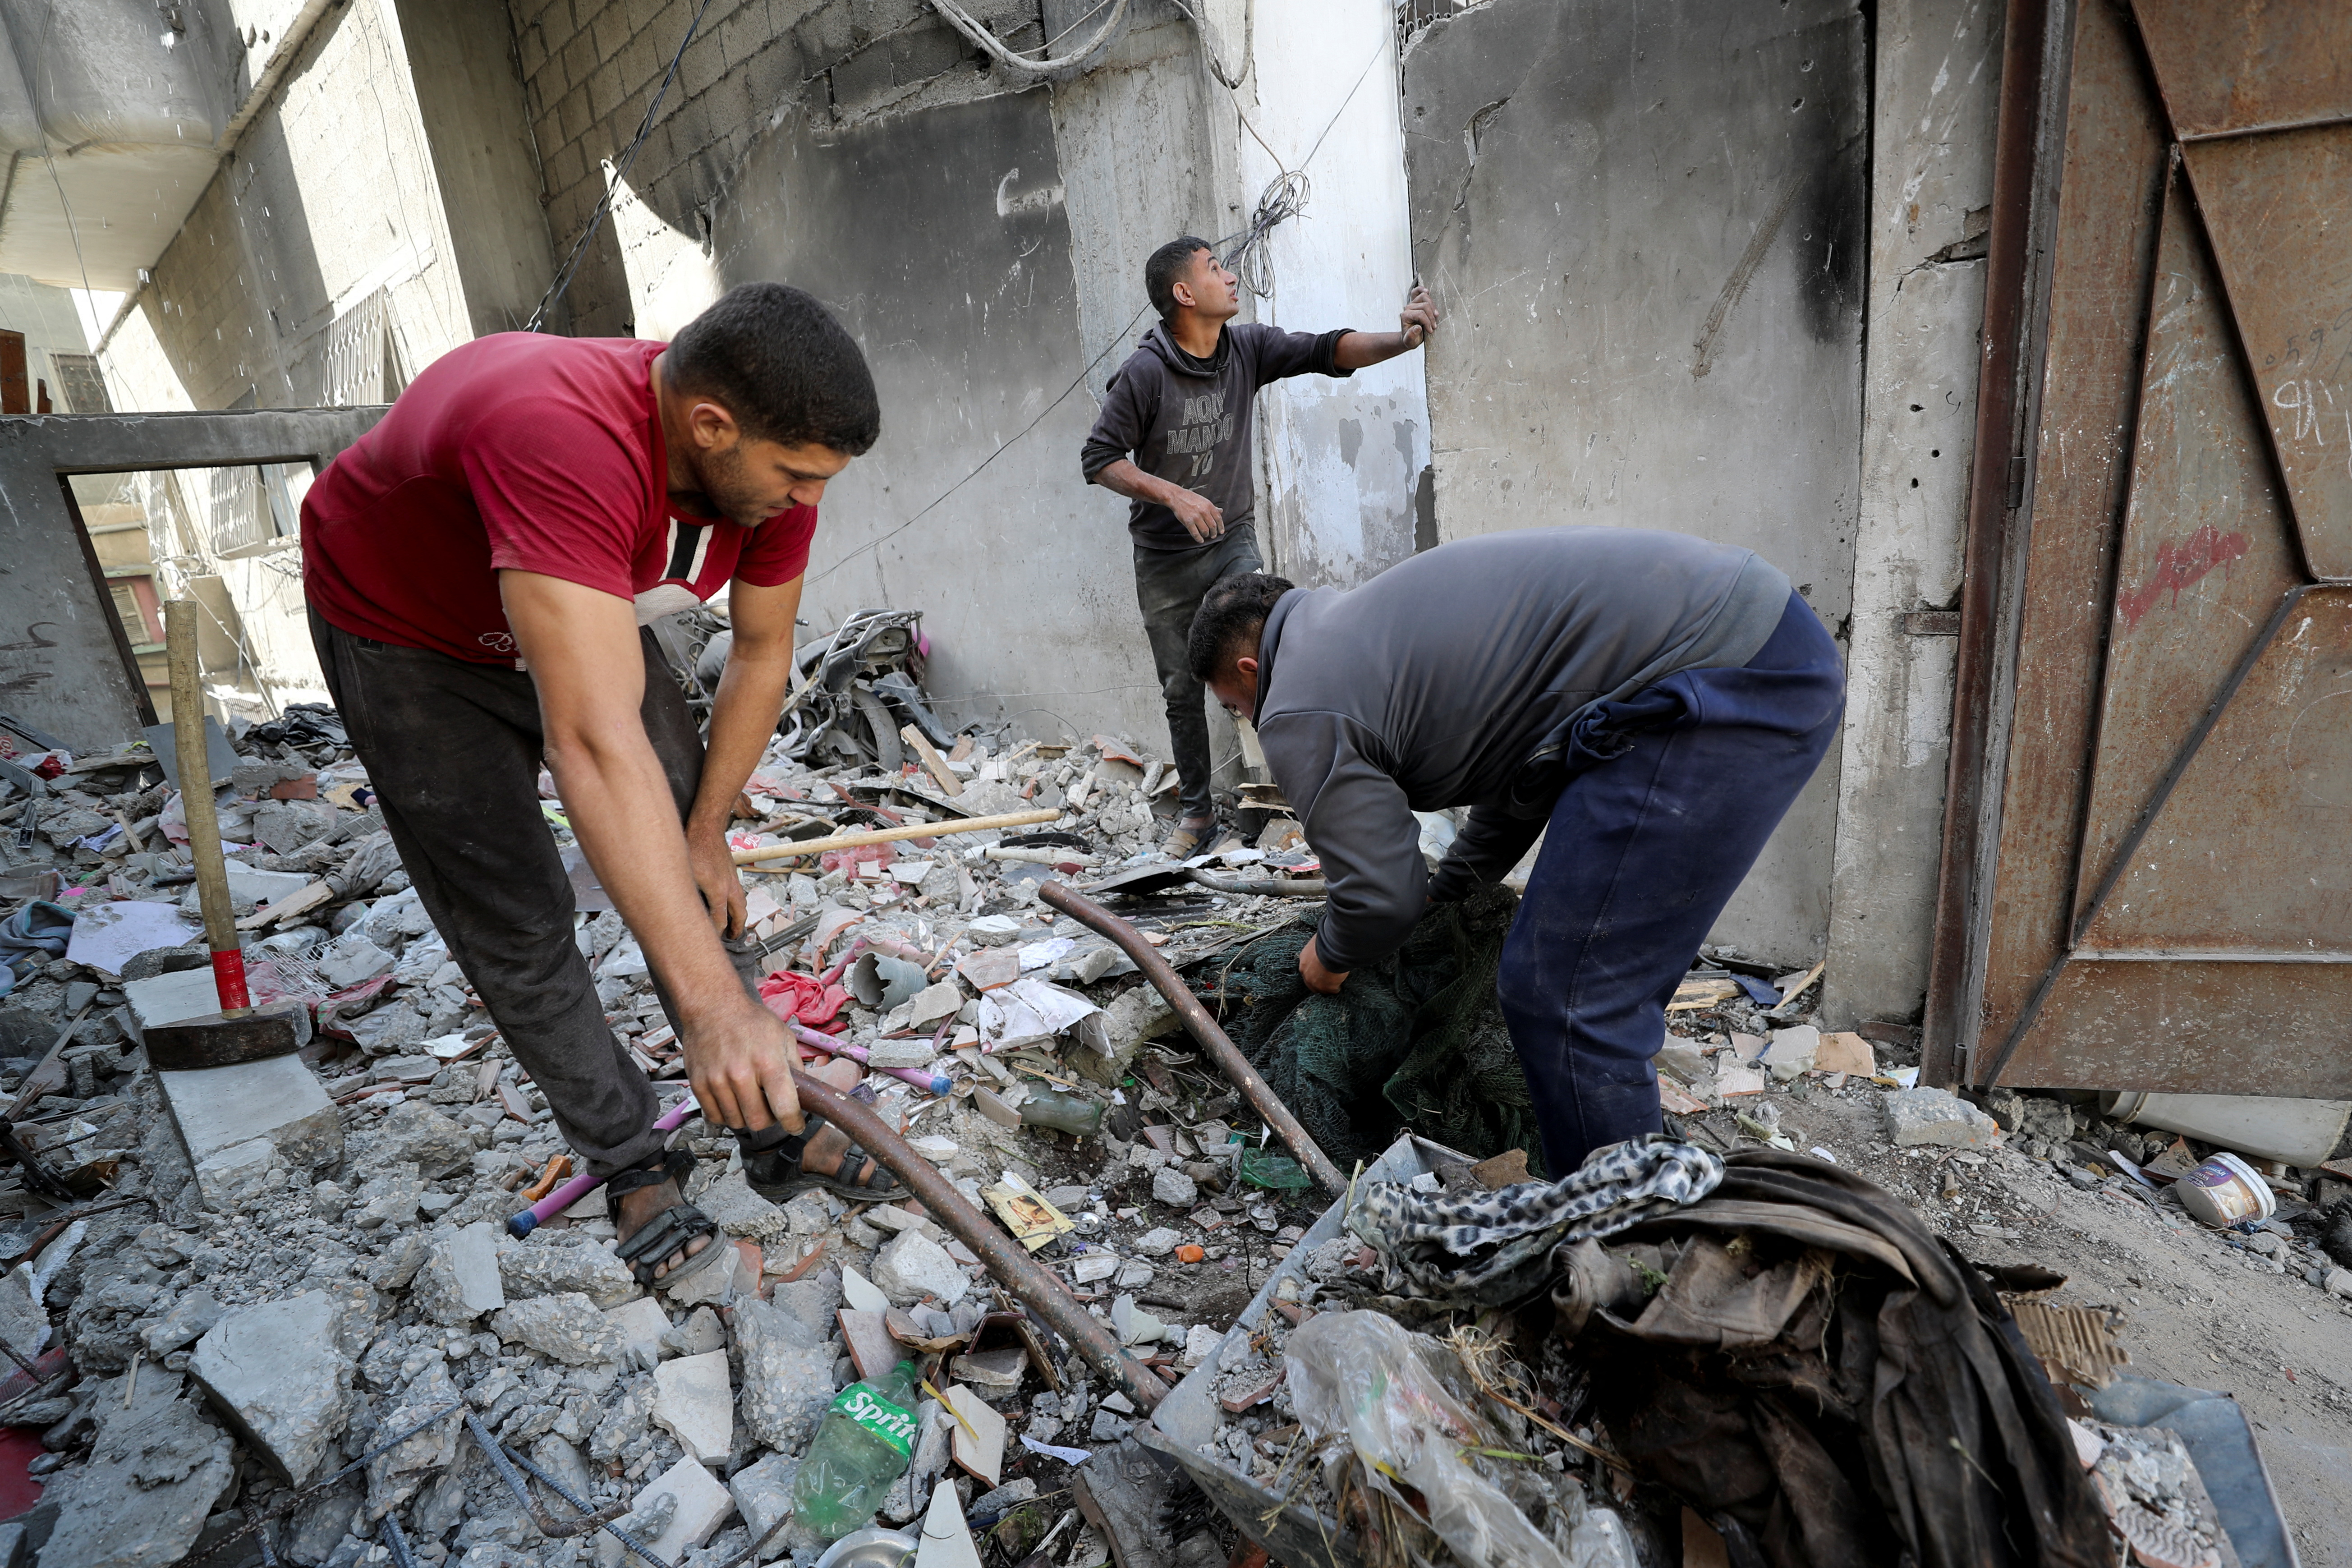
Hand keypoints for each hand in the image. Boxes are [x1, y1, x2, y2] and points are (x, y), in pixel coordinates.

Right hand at [683, 998, 803, 1133]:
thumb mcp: (783, 1037)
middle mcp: (741, 1074)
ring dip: (747, 1117)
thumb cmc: (751, 1021)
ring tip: (750, 1099)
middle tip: (770, 1108)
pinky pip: (715, 1116)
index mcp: (768, 1062)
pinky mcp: (699, 1084)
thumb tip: (805, 1094)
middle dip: (769, 1120)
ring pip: (736, 1122)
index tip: (795, 1125)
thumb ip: (795, 1067)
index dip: (794, 1123)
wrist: (712, 1007)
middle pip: (758, 1122)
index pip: (784, 1107)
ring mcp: (717, 1080)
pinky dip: (727, 1114)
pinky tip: (733, 1099)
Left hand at [687, 822, 747, 937]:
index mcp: (718, 891)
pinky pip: (739, 892)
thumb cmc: (693, 846)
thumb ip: (684, 894)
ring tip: (736, 923)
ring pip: (741, 902)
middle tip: (733, 937)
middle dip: (737, 928)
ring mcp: (732, 878)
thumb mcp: (685, 873)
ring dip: (740, 915)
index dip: (716, 932)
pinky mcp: (731, 871)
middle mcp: (729, 887)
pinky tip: (731, 901)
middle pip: (739, 914)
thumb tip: (675, 909)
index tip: (712, 939)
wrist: (707, 828)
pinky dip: (738, 902)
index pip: (720, 919)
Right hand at [1169, 487, 1224, 543]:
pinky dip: (1199, 539)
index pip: (1218, 518)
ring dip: (1206, 535)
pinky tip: (1200, 540)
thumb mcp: (1204, 500)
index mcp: (1209, 505)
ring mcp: (1196, 517)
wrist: (1176, 497)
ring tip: (1205, 535)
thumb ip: (1212, 507)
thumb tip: (1221, 511)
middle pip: (1213, 526)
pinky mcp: (1188, 522)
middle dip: (1214, 533)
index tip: (1221, 531)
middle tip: (1213, 535)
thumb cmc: (1190, 498)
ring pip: (1205, 531)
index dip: (1221, 526)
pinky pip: (1195, 533)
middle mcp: (1204, 511)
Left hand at [1298, 934, 1347, 994]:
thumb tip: (1322, 943)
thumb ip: (1318, 947)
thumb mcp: (1318, 942)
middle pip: (1311, 982)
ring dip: (1328, 985)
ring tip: (1336, 982)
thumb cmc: (1327, 941)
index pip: (1306, 969)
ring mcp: (1315, 982)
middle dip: (1319, 981)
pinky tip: (1341, 984)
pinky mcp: (1326, 987)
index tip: (1320, 970)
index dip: (1314, 971)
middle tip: (1328, 979)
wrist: (1333, 949)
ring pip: (1321, 988)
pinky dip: (1337, 988)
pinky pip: (1333, 990)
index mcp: (1304, 960)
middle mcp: (1306, 973)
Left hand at [1399, 283, 1437, 348]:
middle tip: (1434, 326)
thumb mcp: (1410, 341)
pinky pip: (1417, 291)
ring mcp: (1412, 304)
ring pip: (1424, 297)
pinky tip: (1427, 291)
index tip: (1430, 330)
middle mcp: (1408, 308)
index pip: (1420, 314)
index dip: (1428, 322)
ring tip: (1435, 316)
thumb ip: (1412, 335)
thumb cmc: (1410, 339)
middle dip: (1431, 316)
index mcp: (1405, 316)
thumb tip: (1417, 328)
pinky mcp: (1416, 302)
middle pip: (1424, 305)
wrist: (1410, 338)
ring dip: (1432, 307)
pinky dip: (1422, 289)